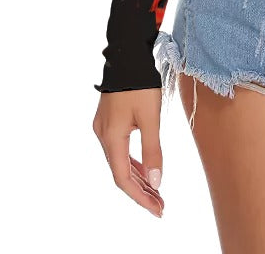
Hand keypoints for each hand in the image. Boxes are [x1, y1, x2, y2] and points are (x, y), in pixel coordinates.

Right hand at [93, 88, 165, 215]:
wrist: (127, 54)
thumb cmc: (140, 84)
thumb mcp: (151, 118)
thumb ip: (153, 150)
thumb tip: (156, 182)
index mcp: (111, 138)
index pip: (123, 179)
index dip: (140, 197)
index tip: (158, 209)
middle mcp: (103, 136)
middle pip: (120, 172)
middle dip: (141, 190)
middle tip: (161, 205)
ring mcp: (104, 127)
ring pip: (120, 160)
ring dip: (138, 176)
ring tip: (156, 191)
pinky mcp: (108, 119)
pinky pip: (120, 148)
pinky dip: (133, 161)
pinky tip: (146, 167)